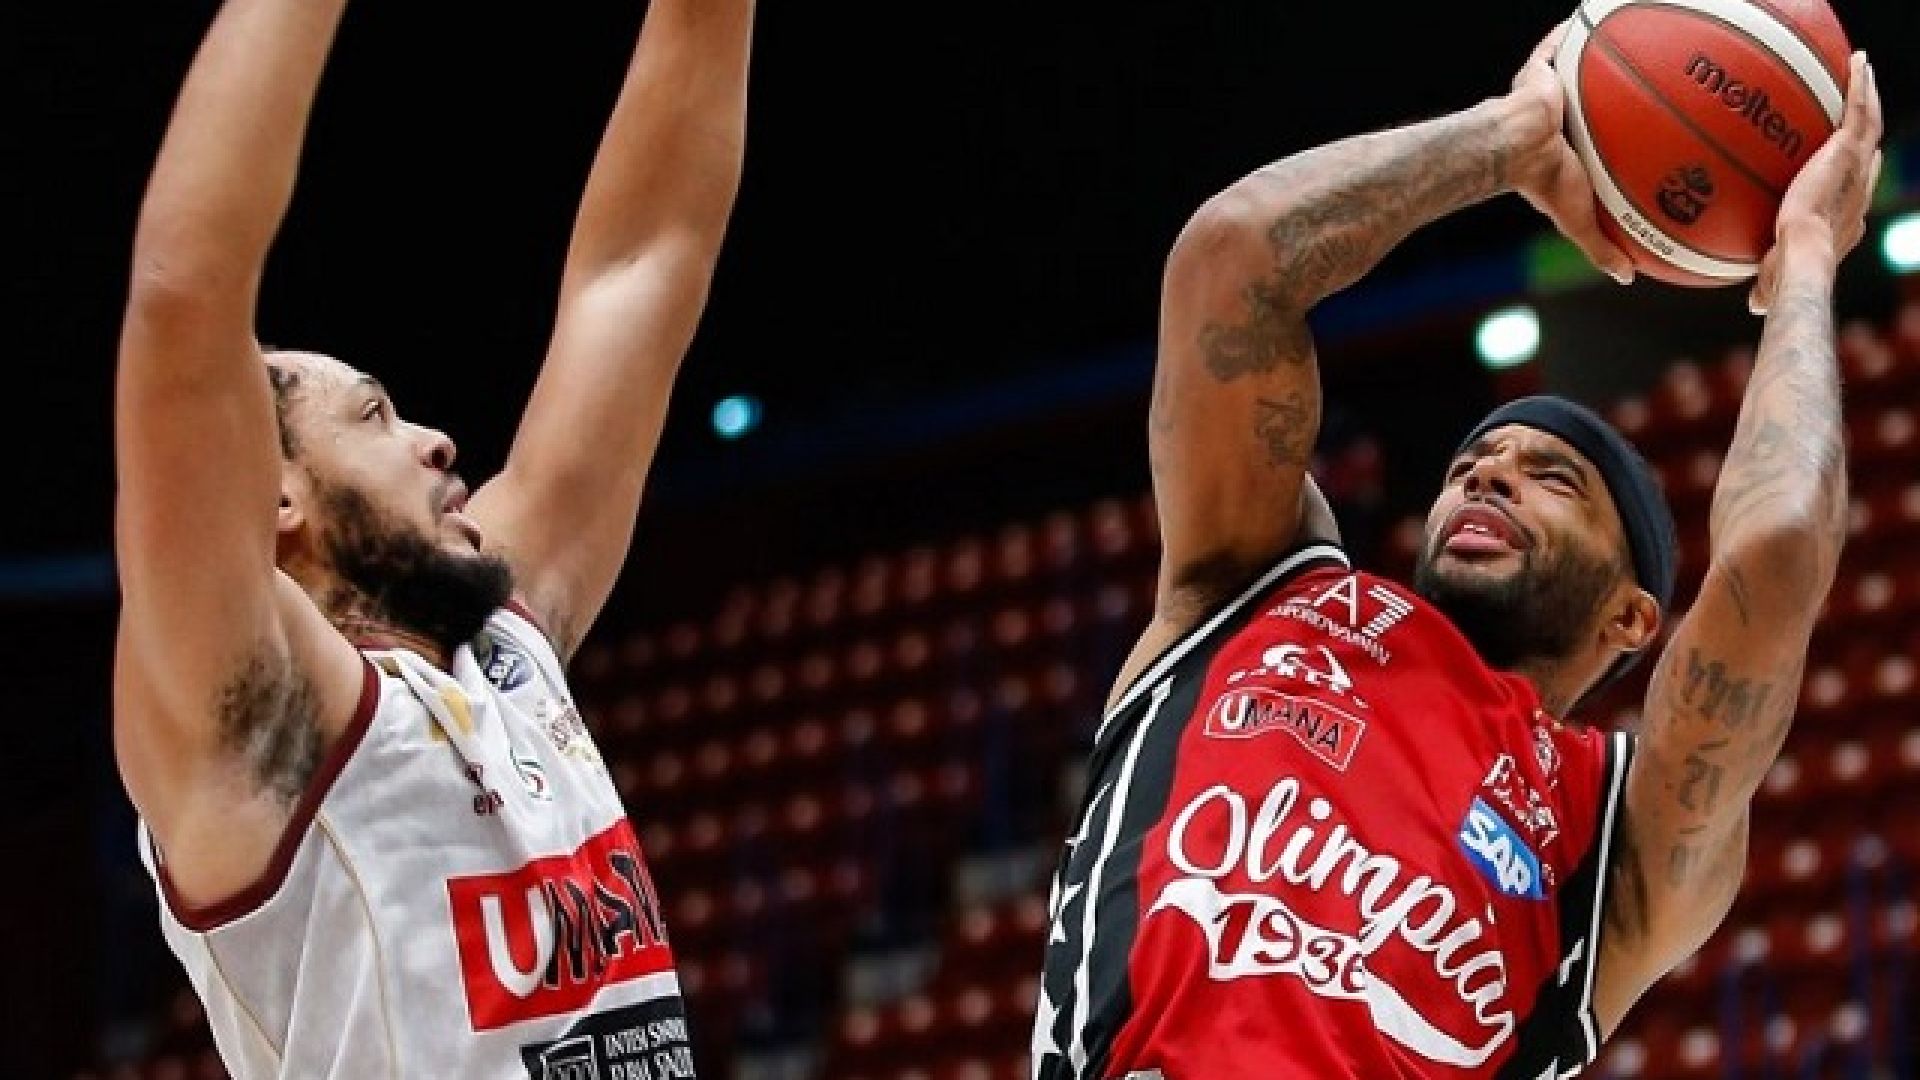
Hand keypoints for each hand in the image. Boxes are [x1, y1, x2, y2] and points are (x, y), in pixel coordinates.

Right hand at [1502, 22, 1636, 284]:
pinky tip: (1601, 12)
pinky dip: (1575, 28)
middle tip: (1644, 88)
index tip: (1640, 136)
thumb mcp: (1578, 218)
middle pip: (1592, 101)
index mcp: (1567, 150)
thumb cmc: (1539, 182)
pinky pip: (1559, 43)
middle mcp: (1559, 118)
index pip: (1595, 141)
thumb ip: (1600, 247)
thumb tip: (1627, 278)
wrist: (1509, 146)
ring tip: (1636, 41)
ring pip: (1580, 70)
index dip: (1614, 137)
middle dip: (1611, 93)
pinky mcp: (1541, 68)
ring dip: (1597, 58)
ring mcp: (1550, 91)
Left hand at [1749, 52, 1882, 314]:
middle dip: (1867, 128)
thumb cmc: (1786, 273)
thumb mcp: (1774, 276)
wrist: (1800, 254)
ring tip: (1862, 70)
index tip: (1856, 162)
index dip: (1860, 175)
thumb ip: (1766, 286)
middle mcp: (1857, 188)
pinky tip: (1857, 63)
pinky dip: (1861, 84)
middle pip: (1868, 149)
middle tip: (1861, 106)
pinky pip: (1860, 108)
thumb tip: (1754, 306)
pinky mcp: (1848, 151)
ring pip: (1870, 121)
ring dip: (1868, 94)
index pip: (1858, 190)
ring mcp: (1856, 167)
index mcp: (1845, 215)